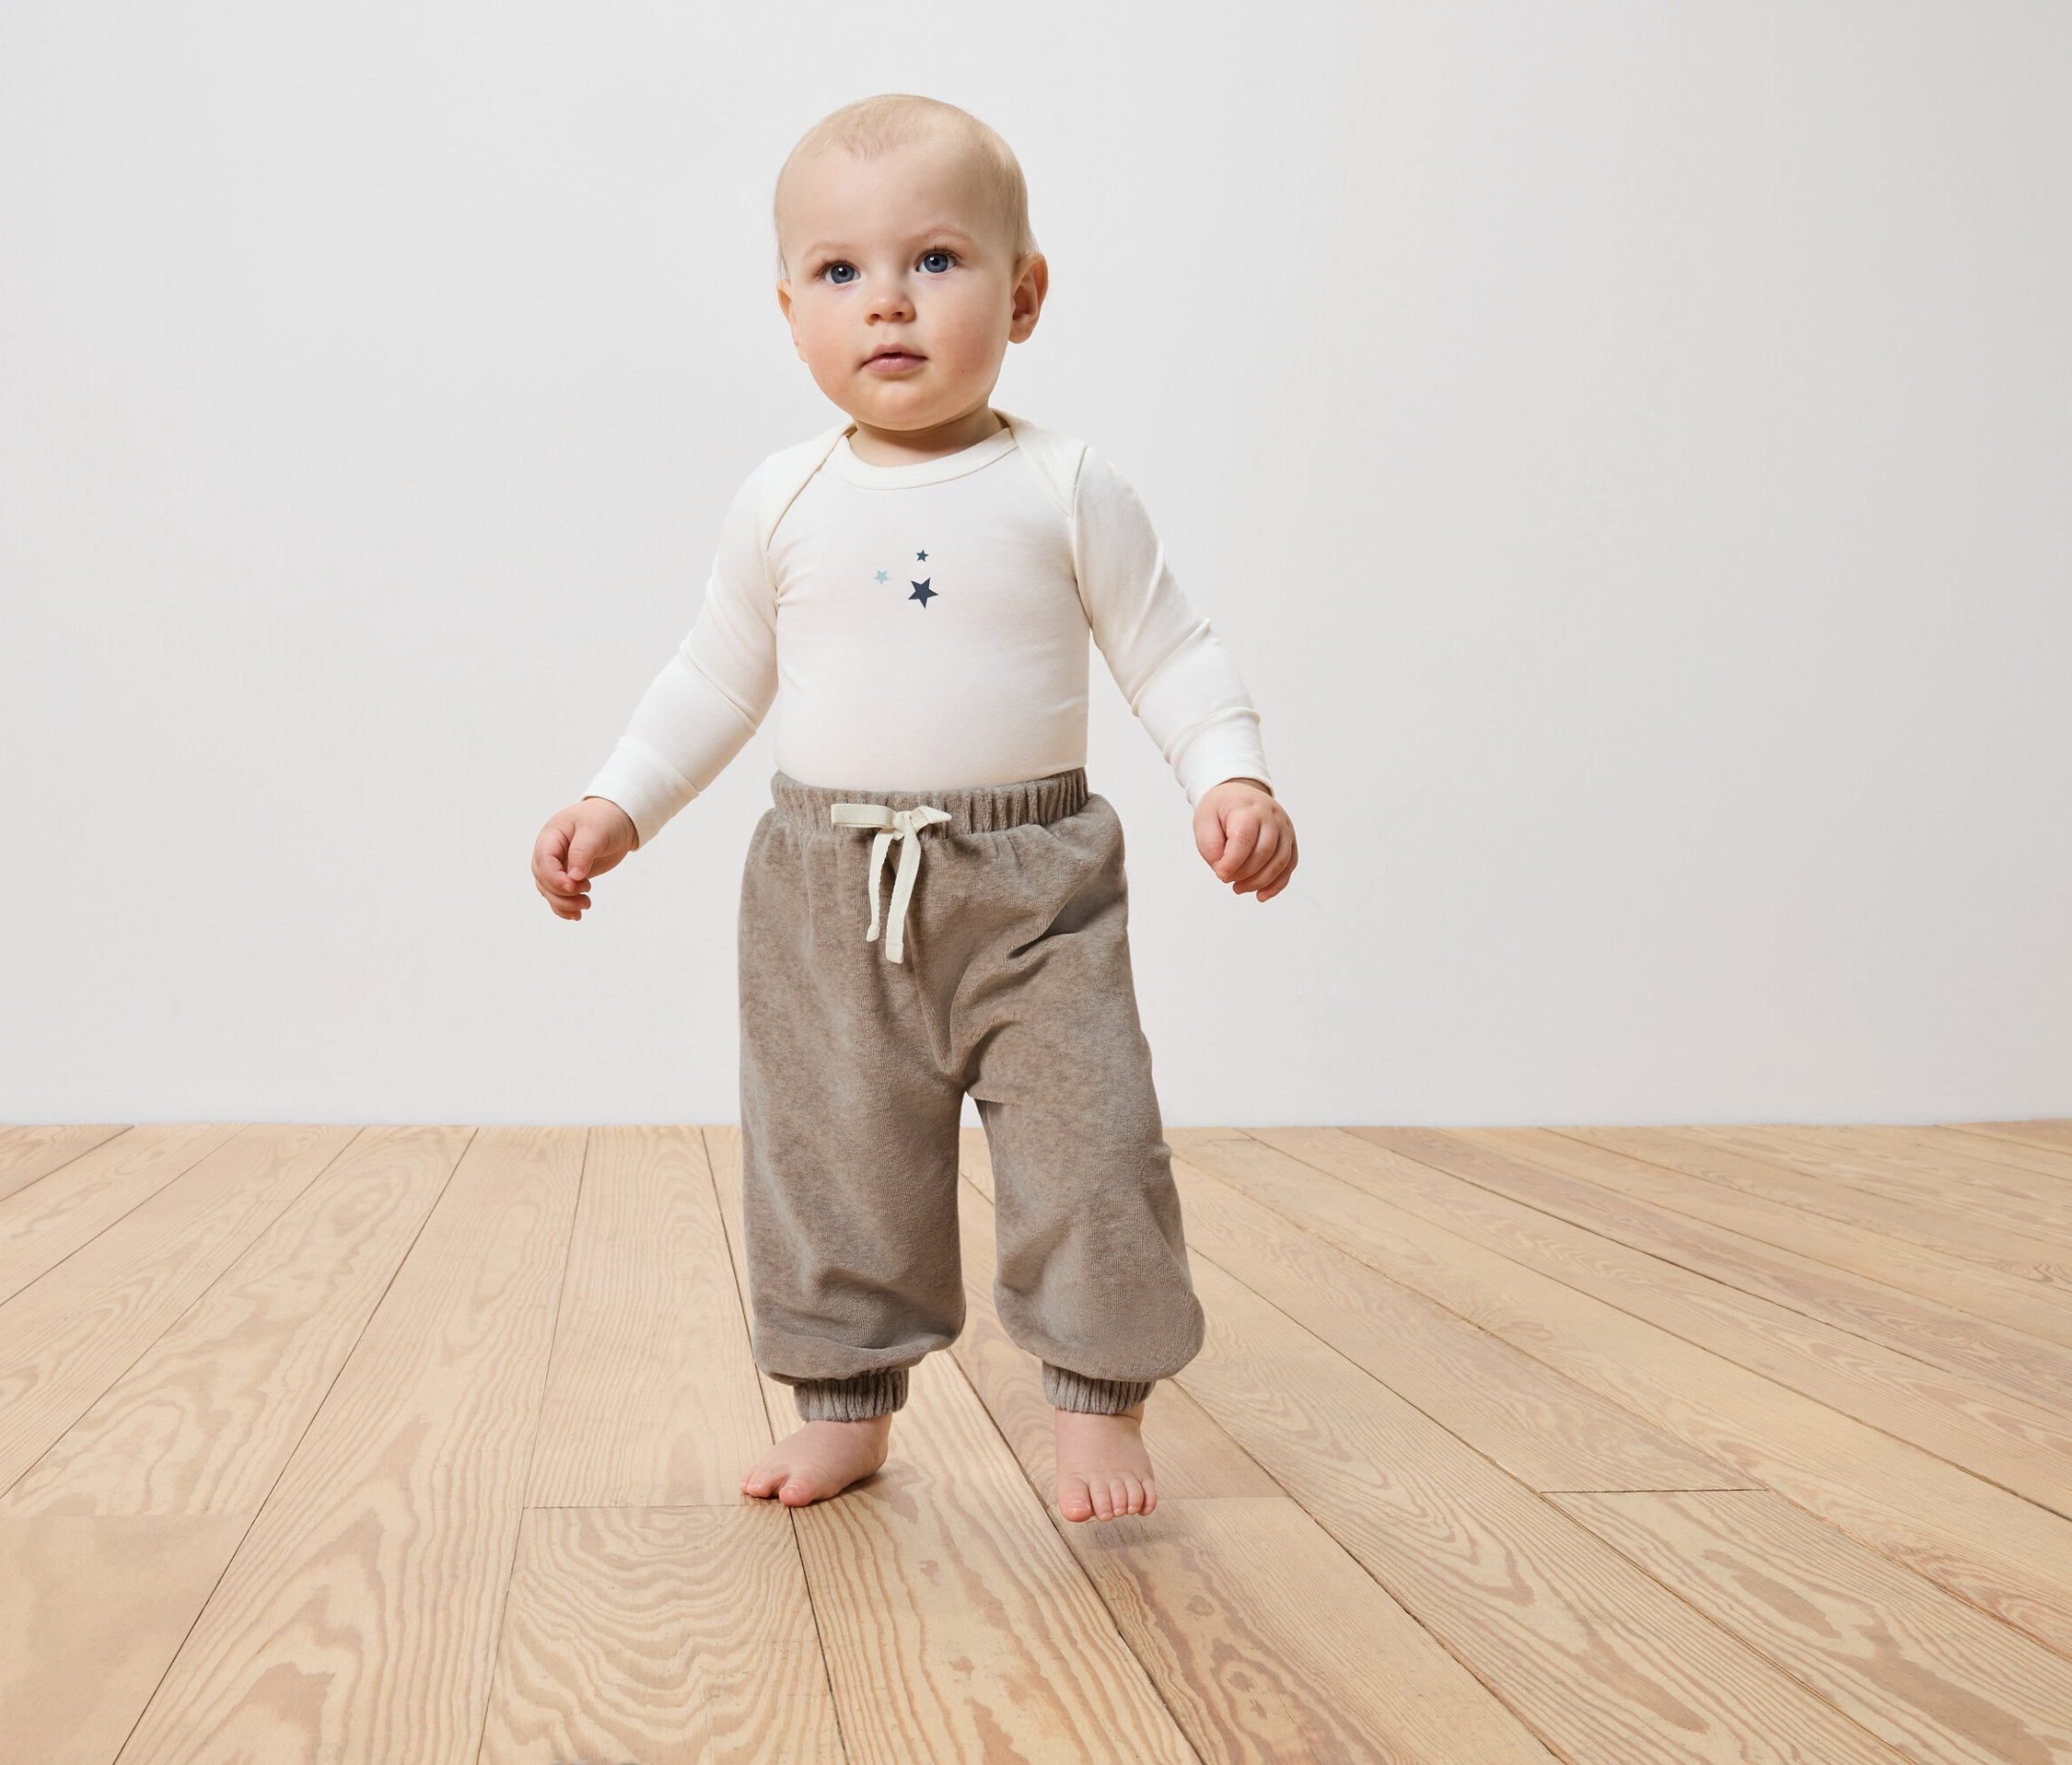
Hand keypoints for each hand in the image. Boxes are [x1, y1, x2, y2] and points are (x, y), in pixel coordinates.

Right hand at [533, 796, 637, 919]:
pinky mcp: (568, 876)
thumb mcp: (595, 831)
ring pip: (549, 891)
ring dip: (564, 903)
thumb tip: (573, 877)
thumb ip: (582, 852)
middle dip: (562, 892)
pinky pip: (558, 896)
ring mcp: (557, 865)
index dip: (554, 877)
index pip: (543, 861)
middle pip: (543, 879)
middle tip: (586, 894)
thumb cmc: (604, 820)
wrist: (617, 820)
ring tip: (586, 904)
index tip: (573, 886)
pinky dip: (565, 908)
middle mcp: (550, 852)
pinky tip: (577, 915)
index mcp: (551, 837)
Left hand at [1193, 779, 1296, 901]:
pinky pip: (1289, 866)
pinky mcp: (1290, 841)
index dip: (1233, 861)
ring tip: (1239, 888)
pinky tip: (1261, 894)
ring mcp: (1285, 829)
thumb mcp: (1204, 822)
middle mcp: (1272, 817)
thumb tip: (1224, 871)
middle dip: (1244, 873)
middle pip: (1264, 852)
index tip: (1220, 874)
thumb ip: (1211, 847)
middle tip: (1226, 879)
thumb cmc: (1221, 809)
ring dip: (1259, 882)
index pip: (1244, 838)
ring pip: (1280, 862)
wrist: (1239, 794)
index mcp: (1248, 808)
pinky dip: (1277, 884)